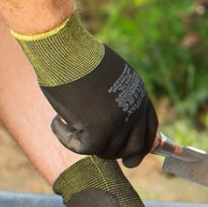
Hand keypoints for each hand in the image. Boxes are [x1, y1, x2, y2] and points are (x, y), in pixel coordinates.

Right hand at [15, 15, 158, 166]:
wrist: (65, 50)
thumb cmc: (78, 56)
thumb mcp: (109, 75)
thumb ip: (116, 96)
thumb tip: (106, 116)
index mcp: (139, 95)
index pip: (150, 130)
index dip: (140, 145)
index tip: (131, 157)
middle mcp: (134, 110)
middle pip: (134, 147)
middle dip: (117, 154)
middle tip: (95, 149)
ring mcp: (119, 122)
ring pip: (107, 151)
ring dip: (85, 142)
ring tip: (66, 120)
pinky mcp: (100, 130)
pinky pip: (84, 149)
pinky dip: (66, 138)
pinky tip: (57, 120)